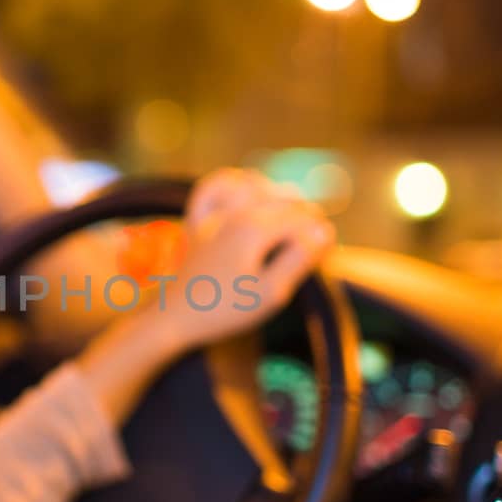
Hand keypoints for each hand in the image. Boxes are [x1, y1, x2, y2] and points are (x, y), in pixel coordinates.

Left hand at [148, 167, 334, 353]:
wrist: (175, 318)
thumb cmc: (226, 309)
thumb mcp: (271, 292)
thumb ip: (299, 258)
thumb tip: (325, 230)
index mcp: (255, 227)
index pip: (304, 220)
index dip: (321, 238)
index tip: (326, 259)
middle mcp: (235, 211)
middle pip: (286, 201)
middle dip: (306, 219)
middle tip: (315, 247)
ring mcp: (214, 214)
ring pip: (257, 186)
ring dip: (280, 197)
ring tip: (294, 219)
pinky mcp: (198, 221)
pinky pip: (215, 186)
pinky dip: (235, 184)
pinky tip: (249, 192)